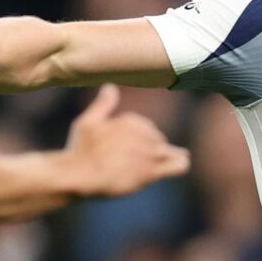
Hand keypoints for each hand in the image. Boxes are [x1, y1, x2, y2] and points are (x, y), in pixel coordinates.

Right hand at [63, 84, 188, 197]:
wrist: (79, 174)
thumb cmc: (80, 149)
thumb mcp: (88, 120)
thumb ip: (103, 104)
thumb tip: (110, 86)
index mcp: (132, 120)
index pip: (145, 127)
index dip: (137, 139)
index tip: (122, 150)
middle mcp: (144, 134)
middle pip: (158, 140)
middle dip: (149, 150)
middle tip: (131, 163)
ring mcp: (150, 153)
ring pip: (171, 152)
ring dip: (166, 157)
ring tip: (155, 165)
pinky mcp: (153, 172)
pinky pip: (180, 165)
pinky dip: (181, 162)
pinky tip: (179, 163)